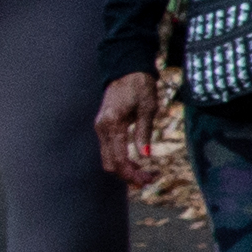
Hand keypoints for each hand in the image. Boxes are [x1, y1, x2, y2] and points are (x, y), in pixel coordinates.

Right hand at [94, 69, 164, 183]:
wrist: (127, 70)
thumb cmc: (140, 87)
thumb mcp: (148, 109)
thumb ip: (144, 133)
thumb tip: (146, 156)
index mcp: (113, 124)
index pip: (119, 158)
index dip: (132, 174)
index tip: (148, 180)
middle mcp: (102, 128)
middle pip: (110, 164)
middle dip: (128, 175)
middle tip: (150, 179)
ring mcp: (100, 128)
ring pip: (108, 159)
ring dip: (125, 169)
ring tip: (146, 173)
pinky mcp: (103, 127)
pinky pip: (109, 150)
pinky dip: (121, 160)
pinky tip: (136, 162)